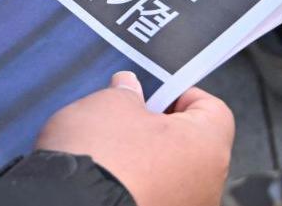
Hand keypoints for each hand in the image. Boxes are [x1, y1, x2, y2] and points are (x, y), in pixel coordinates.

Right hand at [36, 73, 233, 205]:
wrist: (68, 204)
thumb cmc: (100, 156)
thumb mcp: (111, 104)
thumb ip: (128, 93)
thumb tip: (128, 88)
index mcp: (207, 147)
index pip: (213, 109)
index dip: (182, 94)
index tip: (155, 91)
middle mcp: (207, 185)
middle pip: (193, 144)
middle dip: (162, 127)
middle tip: (129, 115)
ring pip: (174, 174)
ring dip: (150, 160)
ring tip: (114, 148)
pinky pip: (156, 195)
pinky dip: (138, 185)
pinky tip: (110, 176)